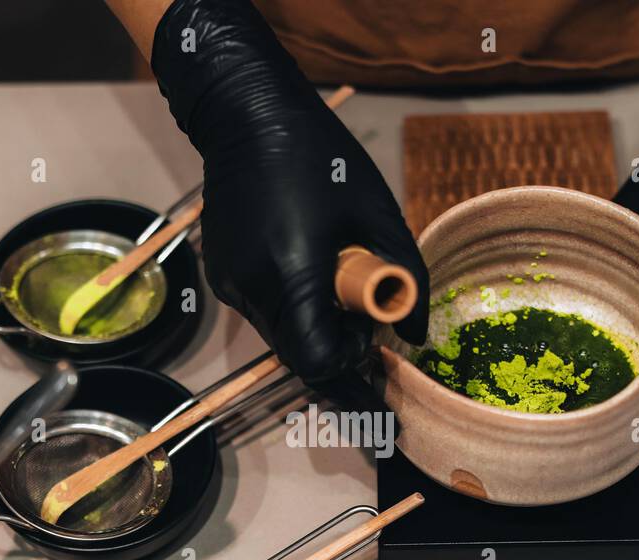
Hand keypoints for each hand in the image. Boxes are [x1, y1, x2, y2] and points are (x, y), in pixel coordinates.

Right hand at [150, 0, 428, 411]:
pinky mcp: (223, 276)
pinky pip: (264, 311)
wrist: (248, 117)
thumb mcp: (379, 215)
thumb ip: (406, 276)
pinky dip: (293, 306)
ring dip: (314, 327)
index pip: (316, 361)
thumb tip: (414, 333)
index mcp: (292, 276)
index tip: (370, 341)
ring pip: (280, 336)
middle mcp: (252, 290)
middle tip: (364, 323)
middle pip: (297, 354)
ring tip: (339, 285)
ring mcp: (232, 285)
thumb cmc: (322, 159)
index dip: (348, 364)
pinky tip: (310, 269)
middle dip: (334, 349)